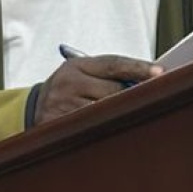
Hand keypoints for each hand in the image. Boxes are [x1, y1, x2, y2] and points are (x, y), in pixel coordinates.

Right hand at [34, 54, 162, 123]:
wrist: (33, 108)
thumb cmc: (68, 89)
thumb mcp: (82, 74)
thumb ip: (107, 75)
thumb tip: (145, 80)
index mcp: (76, 65)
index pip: (112, 64)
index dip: (138, 67)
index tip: (160, 71)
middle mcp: (68, 82)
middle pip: (113, 90)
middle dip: (132, 95)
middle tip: (151, 98)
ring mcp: (63, 105)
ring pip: (105, 111)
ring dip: (121, 113)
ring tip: (133, 114)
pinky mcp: (60, 125)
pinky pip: (93, 128)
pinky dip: (106, 127)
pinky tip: (114, 127)